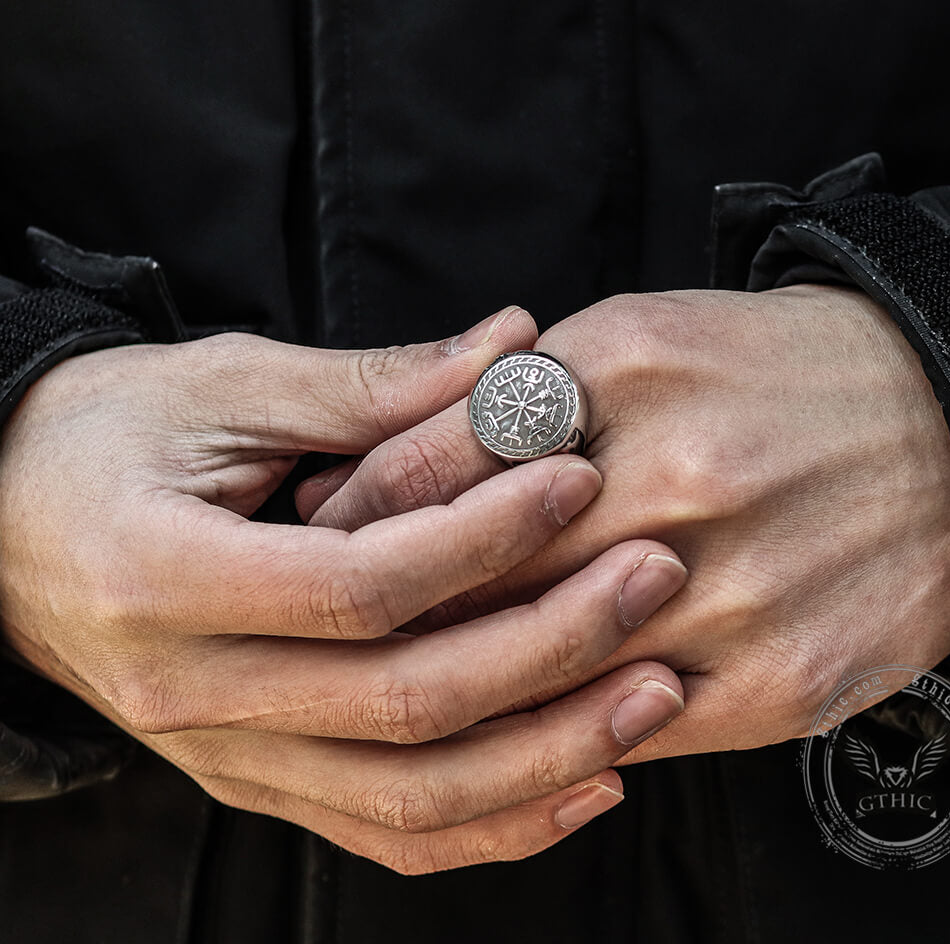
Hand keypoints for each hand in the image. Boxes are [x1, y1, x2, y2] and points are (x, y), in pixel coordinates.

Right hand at [0, 307, 687, 871]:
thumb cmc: (106, 435)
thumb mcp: (222, 389)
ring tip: (656, 693)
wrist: (10, 518)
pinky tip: (584, 783)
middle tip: (654, 581)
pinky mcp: (255, 776)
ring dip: (546, 754)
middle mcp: (193, 692)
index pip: (359, 585)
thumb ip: (371, 385)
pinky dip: (491, 822)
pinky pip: (384, 829)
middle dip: (548, 646)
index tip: (577, 476)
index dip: (483, 538)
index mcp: (165, 578)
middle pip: (402, 703)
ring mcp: (225, 754)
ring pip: (407, 796)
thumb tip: (510, 348)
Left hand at [304, 286, 949, 758]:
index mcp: (624, 370)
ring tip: (414, 665)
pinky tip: (523, 712)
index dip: (362, 505)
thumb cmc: (764, 372)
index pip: (441, 456)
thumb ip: (517, 394)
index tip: (324, 531)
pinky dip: (559, 724)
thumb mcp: (637, 336)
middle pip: (480, 566)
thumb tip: (390, 464)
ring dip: (462, 672)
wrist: (942, 422)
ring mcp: (733, 586)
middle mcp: (678, 474)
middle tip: (337, 610)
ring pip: (545, 662)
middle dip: (390, 594)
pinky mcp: (779, 676)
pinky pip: (628, 724)